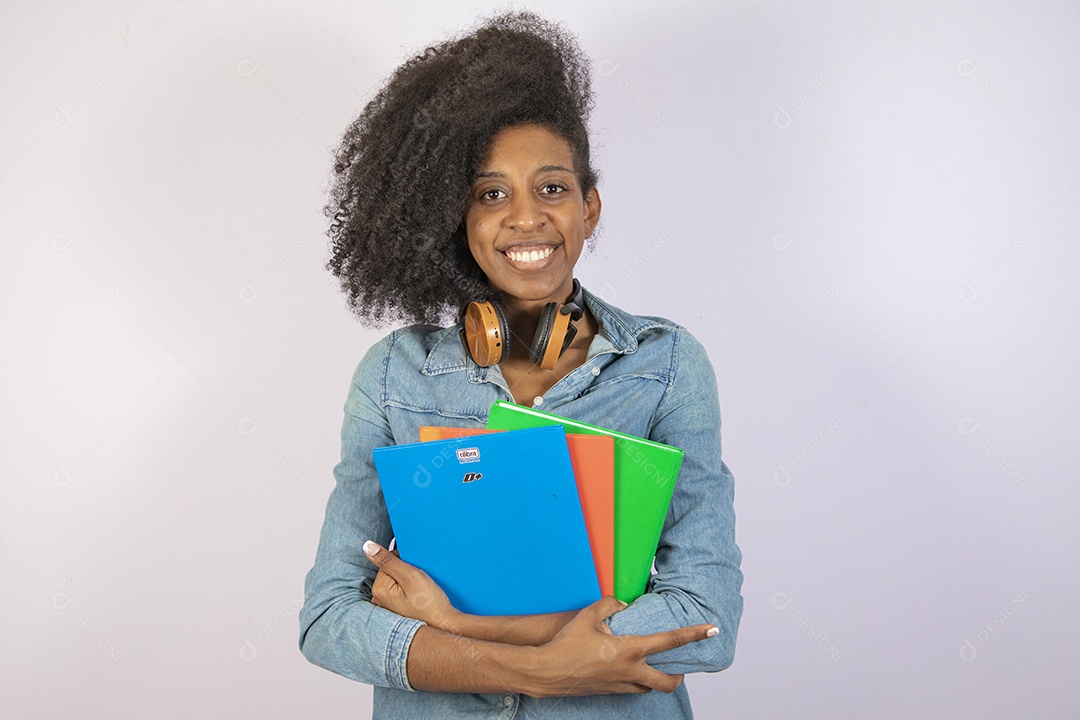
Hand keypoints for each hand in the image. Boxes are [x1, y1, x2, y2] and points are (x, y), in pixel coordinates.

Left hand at [363, 540, 462, 630]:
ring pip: (396, 583)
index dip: (404, 563)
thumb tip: (367, 546)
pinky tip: (419, 599)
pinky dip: (409, 593)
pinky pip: (400, 594)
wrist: (445, 626)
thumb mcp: (410, 576)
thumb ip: (388, 560)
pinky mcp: (396, 612)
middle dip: (406, 573)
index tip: (415, 574)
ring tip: (420, 592)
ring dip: (408, 583)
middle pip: (391, 573)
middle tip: (419, 584)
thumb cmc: (430, 604)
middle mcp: (378, 601)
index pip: (387, 563)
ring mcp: (387, 608)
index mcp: (379, 591)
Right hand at [523, 596, 717, 697]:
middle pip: (668, 681)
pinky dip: (638, 679)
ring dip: (657, 678)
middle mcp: (630, 671)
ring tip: (654, 665)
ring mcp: (620, 684)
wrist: (546, 672)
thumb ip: (610, 605)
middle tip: (681, 665)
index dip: (694, 634)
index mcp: (630, 650)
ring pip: (650, 687)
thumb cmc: (566, 644)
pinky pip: (632, 688)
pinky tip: (628, 668)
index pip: (670, 641)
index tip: (711, 630)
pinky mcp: (609, 691)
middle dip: (679, 675)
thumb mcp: (589, 615)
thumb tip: (621, 606)